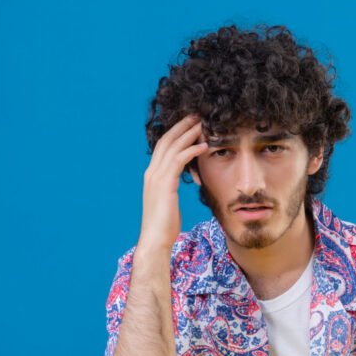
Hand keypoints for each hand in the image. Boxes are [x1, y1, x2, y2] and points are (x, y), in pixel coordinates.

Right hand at [140, 114, 209, 251]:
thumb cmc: (163, 225)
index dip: (175, 133)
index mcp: (151, 176)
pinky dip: (191, 150)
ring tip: (202, 124)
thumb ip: (169, 189)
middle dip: (181, 126)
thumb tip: (175, 187)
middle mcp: (151, 173)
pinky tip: (204, 146)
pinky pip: (179, 160)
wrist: (155, 240)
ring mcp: (156, 177)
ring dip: (188, 133)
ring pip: (172, 147)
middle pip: (166, 140)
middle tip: (196, 115)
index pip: (162, 146)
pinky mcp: (165, 184)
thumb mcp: (166, 202)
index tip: (188, 124)